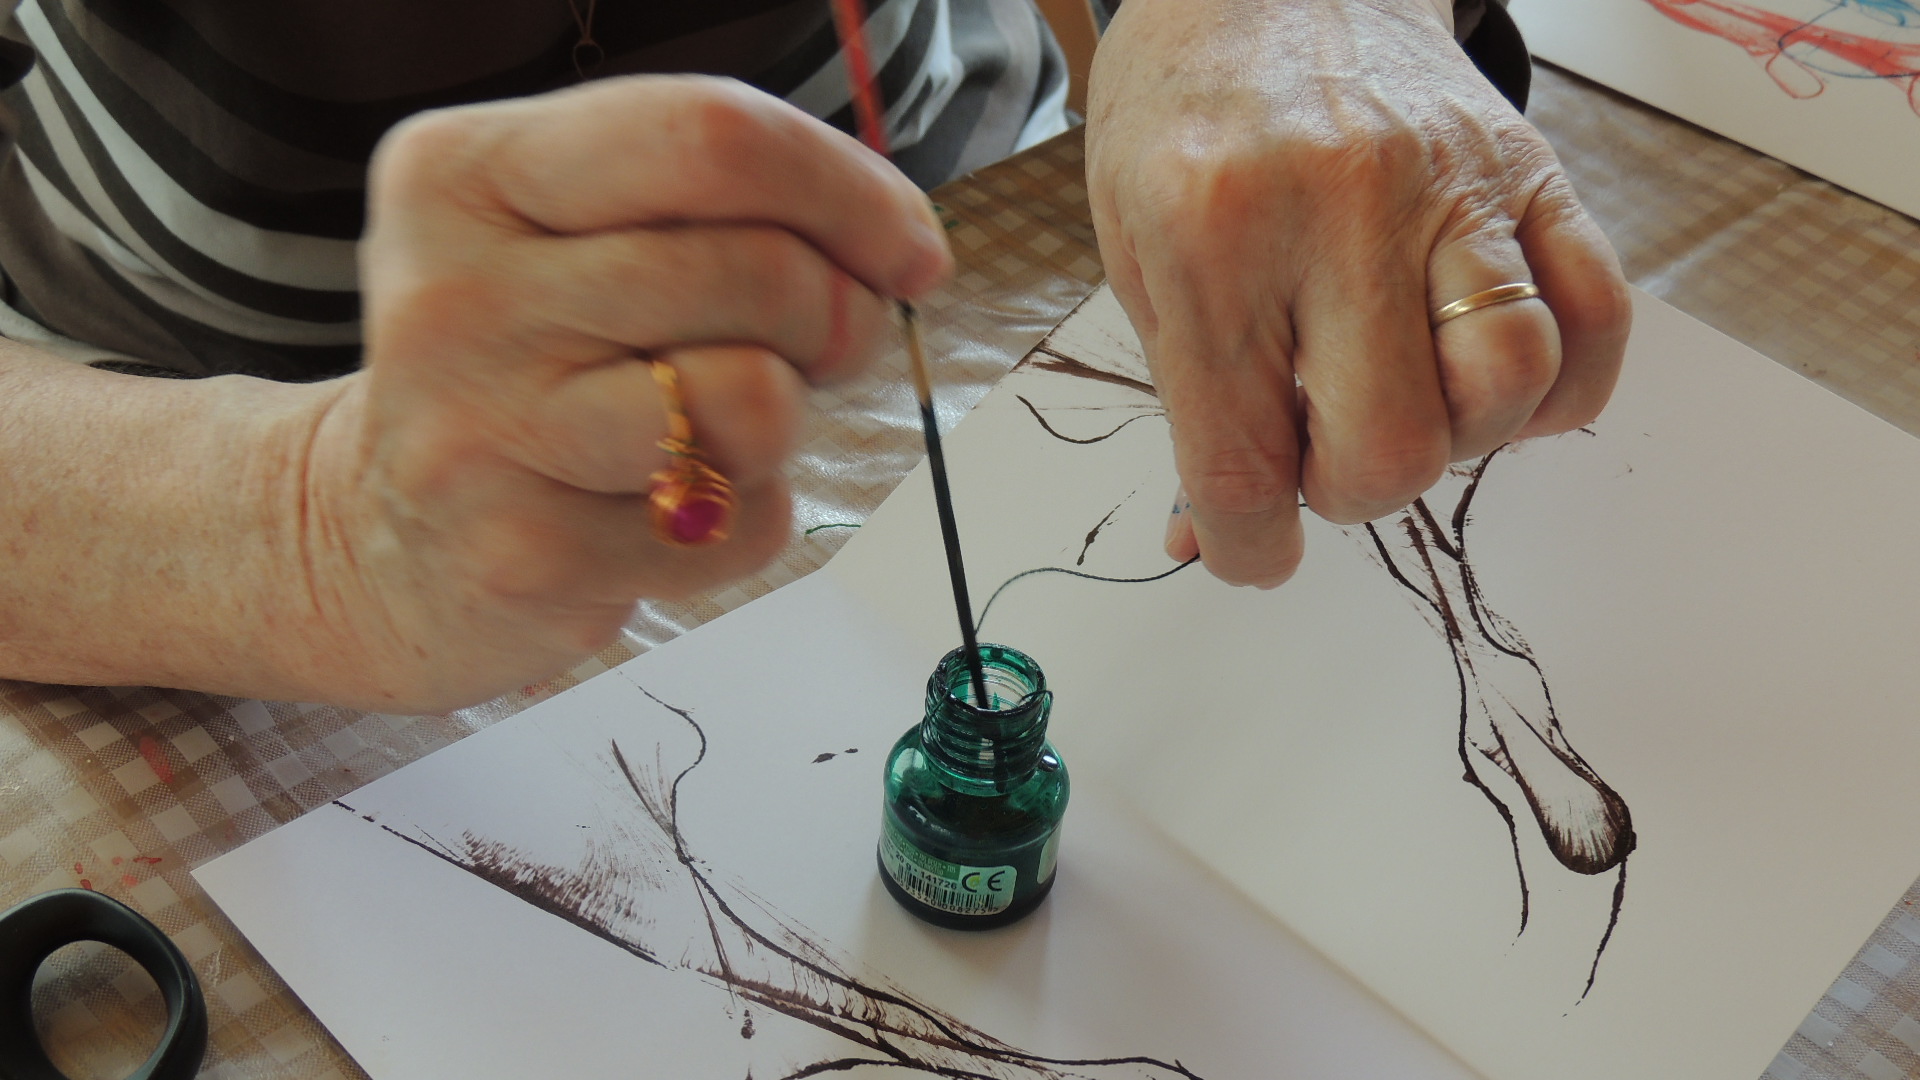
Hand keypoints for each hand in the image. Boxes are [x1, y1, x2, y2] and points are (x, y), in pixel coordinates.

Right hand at [298, 76, 950, 710]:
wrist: (386, 544)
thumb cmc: (531, 370)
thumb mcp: (582, 239)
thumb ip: (720, 209)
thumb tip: (900, 243)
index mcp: (467, 170)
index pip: (710, 138)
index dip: (848, 192)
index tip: (911, 248)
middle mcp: (453, 289)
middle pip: (755, 270)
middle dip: (837, 316)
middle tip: (814, 351)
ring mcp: (479, 427)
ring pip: (753, 400)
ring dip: (781, 425)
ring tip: (714, 430)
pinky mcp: (523, 553)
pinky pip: (737, 522)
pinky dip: (742, 519)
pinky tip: (662, 510)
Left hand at [1085, 0, 1630, 586]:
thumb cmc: (1187, 115)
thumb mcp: (1136, 251)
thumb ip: (1189, 394)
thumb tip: (1219, 535)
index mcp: (1210, 237)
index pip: (1245, 459)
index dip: (1253, 544)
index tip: (1256, 554)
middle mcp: (1340, 208)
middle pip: (1397, 445)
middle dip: (1352, 492)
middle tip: (1322, 456)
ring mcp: (1451, 182)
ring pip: (1511, 383)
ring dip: (1458, 442)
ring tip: (1405, 407)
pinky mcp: (1531, 168)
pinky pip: (1596, 316)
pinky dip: (1558, 389)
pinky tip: (1492, 384)